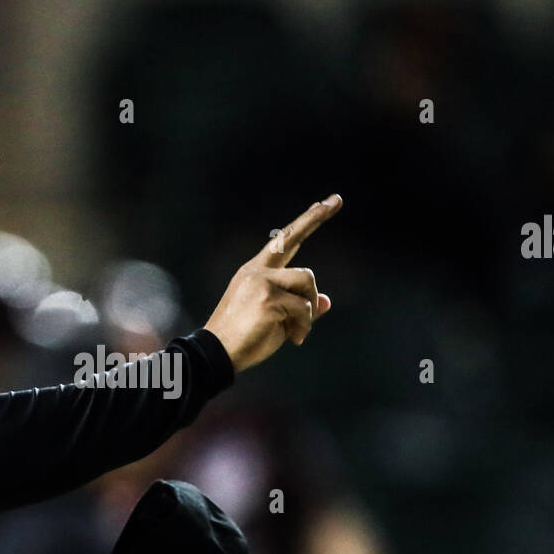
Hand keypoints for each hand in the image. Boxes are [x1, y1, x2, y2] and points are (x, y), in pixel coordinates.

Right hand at [203, 194, 340, 372]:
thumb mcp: (276, 320)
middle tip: (336, 198)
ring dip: (308, 310)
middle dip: (315, 216)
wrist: (217, 355)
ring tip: (297, 332)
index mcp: (254, 272)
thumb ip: (299, 307)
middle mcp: (257, 271)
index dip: (305, 221)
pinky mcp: (269, 299)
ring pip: (307, 281)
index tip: (324, 203)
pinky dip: (304, 326)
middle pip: (293, 239)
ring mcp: (262, 282)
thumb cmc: (244, 340)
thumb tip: (324, 302)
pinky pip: (304, 308)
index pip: (282, 240)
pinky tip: (293, 339)